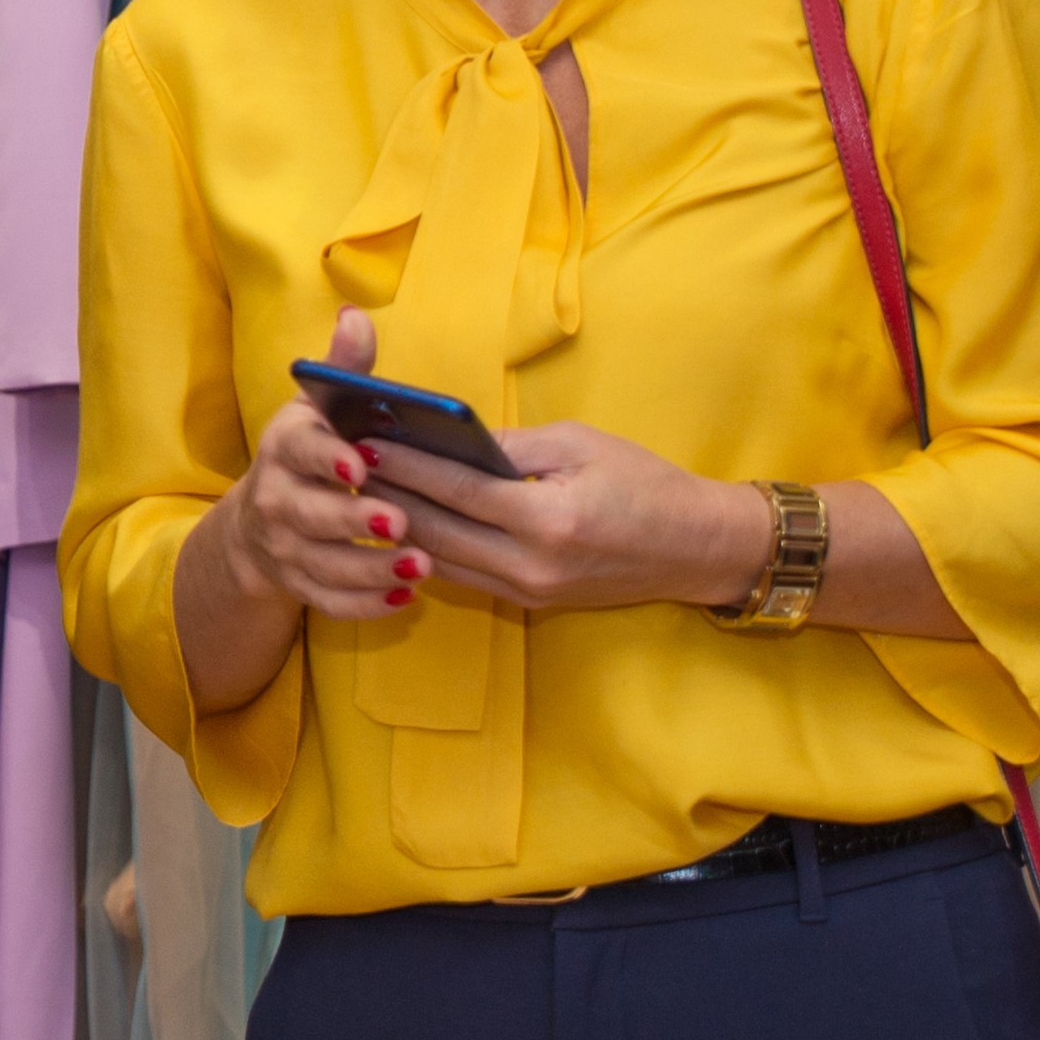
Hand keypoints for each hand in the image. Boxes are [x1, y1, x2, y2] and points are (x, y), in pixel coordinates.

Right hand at [195, 306, 422, 628]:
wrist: (257, 521)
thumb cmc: (308, 453)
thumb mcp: (317, 407)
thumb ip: (344, 369)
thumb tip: (356, 315)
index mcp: (284, 448)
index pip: (300, 452)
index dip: (328, 460)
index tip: (362, 466)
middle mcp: (275, 500)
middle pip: (310, 515)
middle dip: (354, 520)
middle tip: (403, 523)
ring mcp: (283, 547)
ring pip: (323, 564)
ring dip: (369, 569)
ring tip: (420, 567)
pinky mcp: (296, 585)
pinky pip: (327, 601)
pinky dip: (363, 605)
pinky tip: (404, 600)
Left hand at [357, 419, 768, 615]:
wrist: (696, 547)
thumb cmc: (644, 483)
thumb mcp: (580, 446)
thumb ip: (509, 446)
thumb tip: (446, 436)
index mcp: (547, 520)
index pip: (456, 491)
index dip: (405, 465)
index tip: (363, 441)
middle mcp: (531, 565)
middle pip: (436, 531)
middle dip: (387, 498)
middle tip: (343, 466)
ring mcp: (528, 590)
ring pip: (442, 560)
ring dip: (400, 528)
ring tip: (360, 493)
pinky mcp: (530, 603)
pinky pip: (465, 577)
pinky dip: (430, 551)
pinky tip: (402, 524)